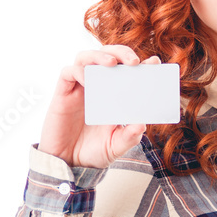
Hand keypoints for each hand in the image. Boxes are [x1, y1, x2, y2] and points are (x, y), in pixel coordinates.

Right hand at [37, 45, 160, 167]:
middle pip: (108, 55)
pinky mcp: (63, 93)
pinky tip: (88, 80)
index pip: (127, 70)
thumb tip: (142, 124)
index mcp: (114, 94)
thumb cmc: (92, 152)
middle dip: (122, 52)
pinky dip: (79, 71)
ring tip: (112, 63)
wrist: (66, 164)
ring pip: (86, 57)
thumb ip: (129, 137)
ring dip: (100, 55)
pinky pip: (68, 72)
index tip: (154, 62)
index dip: (141, 63)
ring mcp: (79, 88)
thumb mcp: (115, 147)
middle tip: (133, 62)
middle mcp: (97, 86)